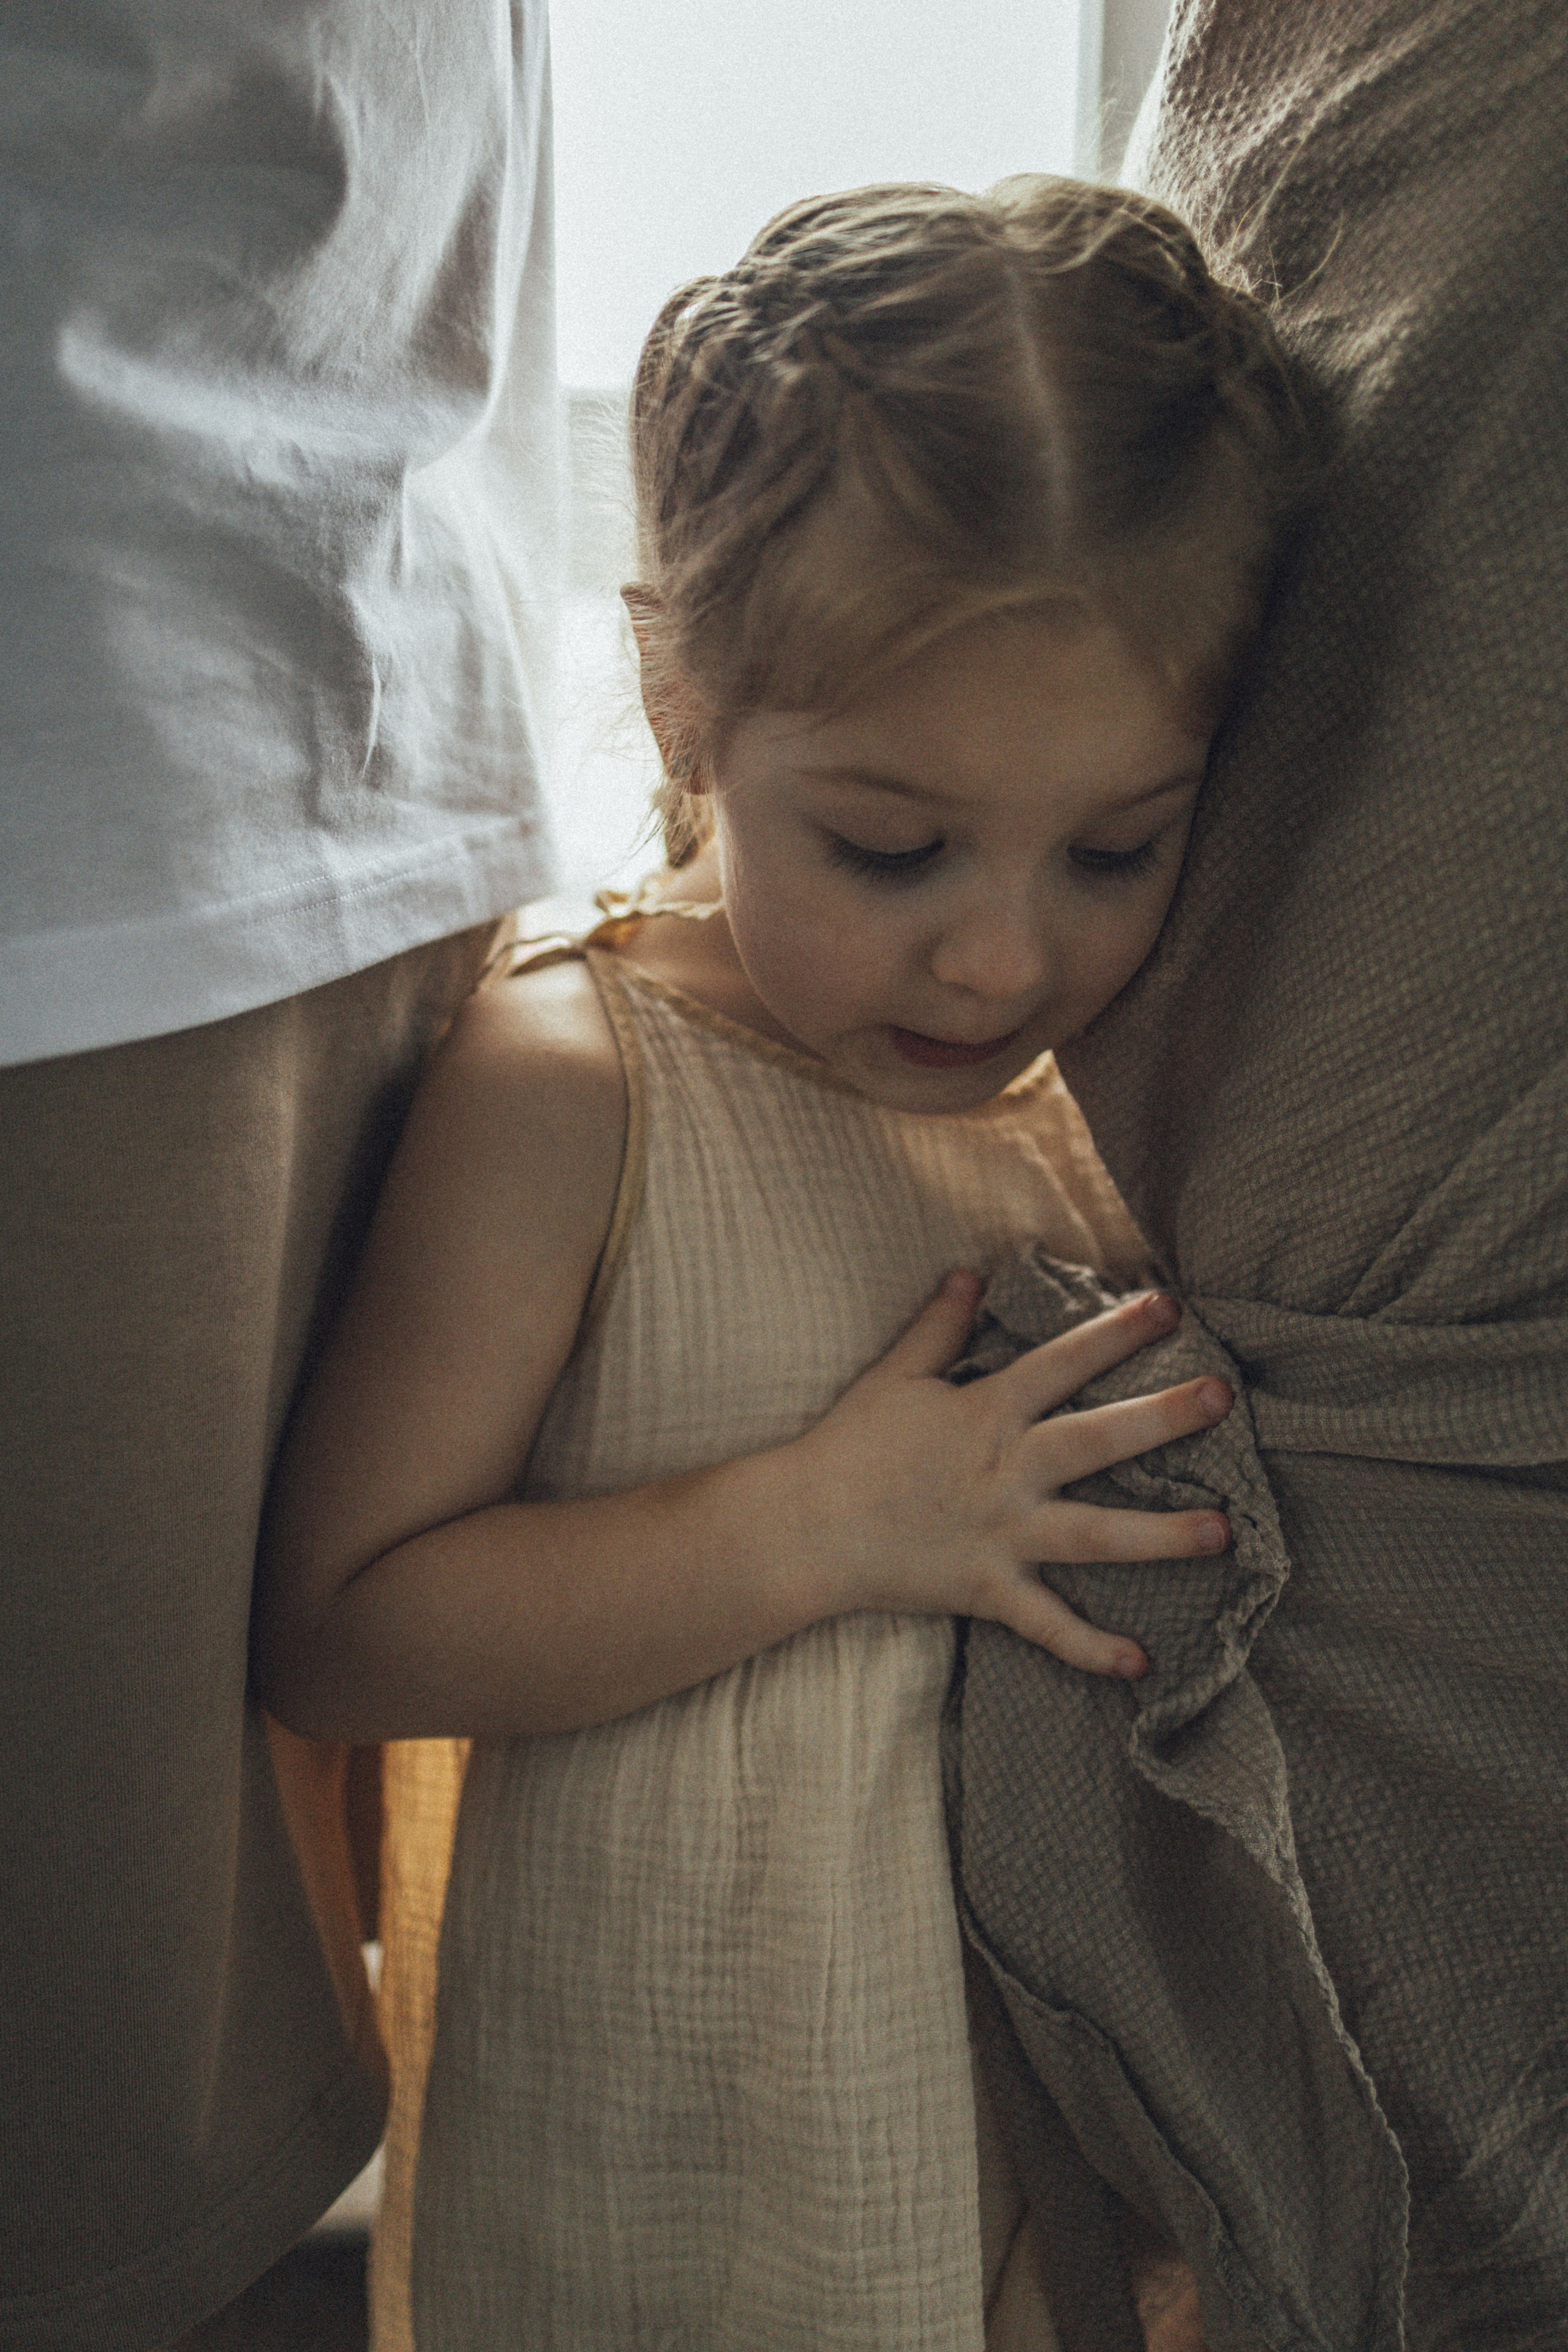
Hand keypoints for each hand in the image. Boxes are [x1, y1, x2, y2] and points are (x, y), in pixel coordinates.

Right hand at [789, 1272, 1231, 1678]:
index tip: (1168, 1305)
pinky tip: (1141, 1663)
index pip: (1062, 1362)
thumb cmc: (848, 1447)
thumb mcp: (893, 1376)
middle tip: (1225, 1398)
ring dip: (1161, 1536)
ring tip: (1225, 1531)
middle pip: (1096, 1440)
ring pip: (1095, 1535)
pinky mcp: (987, 1589)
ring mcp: (1001, 1533)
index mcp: (985, 1412)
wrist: (804, 1528)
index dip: (1115, 1332)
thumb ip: (937, 1325)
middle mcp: (1005, 1472)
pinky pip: (1047, 1625)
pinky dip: (1090, 1648)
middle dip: (1163, 1419)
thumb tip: (971, 1273)